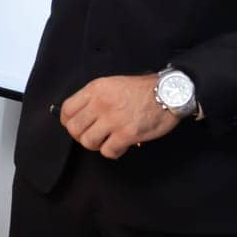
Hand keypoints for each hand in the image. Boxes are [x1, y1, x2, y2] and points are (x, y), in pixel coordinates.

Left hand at [58, 73, 180, 158]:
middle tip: (92, 136)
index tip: (75, 126)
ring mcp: (113, 119)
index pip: (67, 110)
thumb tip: (80, 115)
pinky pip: (108, 151)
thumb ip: (94, 97)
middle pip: (74, 128)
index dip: (68, 122)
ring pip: (88, 142)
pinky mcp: (127, 134)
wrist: (169, 93)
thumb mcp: (112, 84)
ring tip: (107, 140)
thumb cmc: (142, 90)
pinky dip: (113, 151)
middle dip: (81, 136)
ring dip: (96, 145)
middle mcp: (101, 103)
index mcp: (95, 89)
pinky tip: (121, 145)